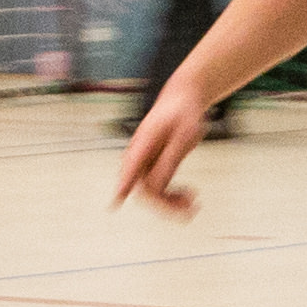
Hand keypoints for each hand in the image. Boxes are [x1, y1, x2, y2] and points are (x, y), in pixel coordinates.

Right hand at [111, 88, 210, 219]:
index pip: (129, 170)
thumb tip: (157, 186)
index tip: (114, 203)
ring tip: (192, 202)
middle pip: (143, 189)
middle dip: (165, 204)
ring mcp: (145, 163)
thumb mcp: (183, 136)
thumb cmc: (183, 112)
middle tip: (191, 207)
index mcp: (143, 144)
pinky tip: (187, 195)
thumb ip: (170, 160)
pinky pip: (159, 188)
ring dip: (171, 203)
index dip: (123, 187)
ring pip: (151, 192)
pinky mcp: (154, 167)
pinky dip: (173, 195)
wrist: (183, 99)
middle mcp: (139, 156)